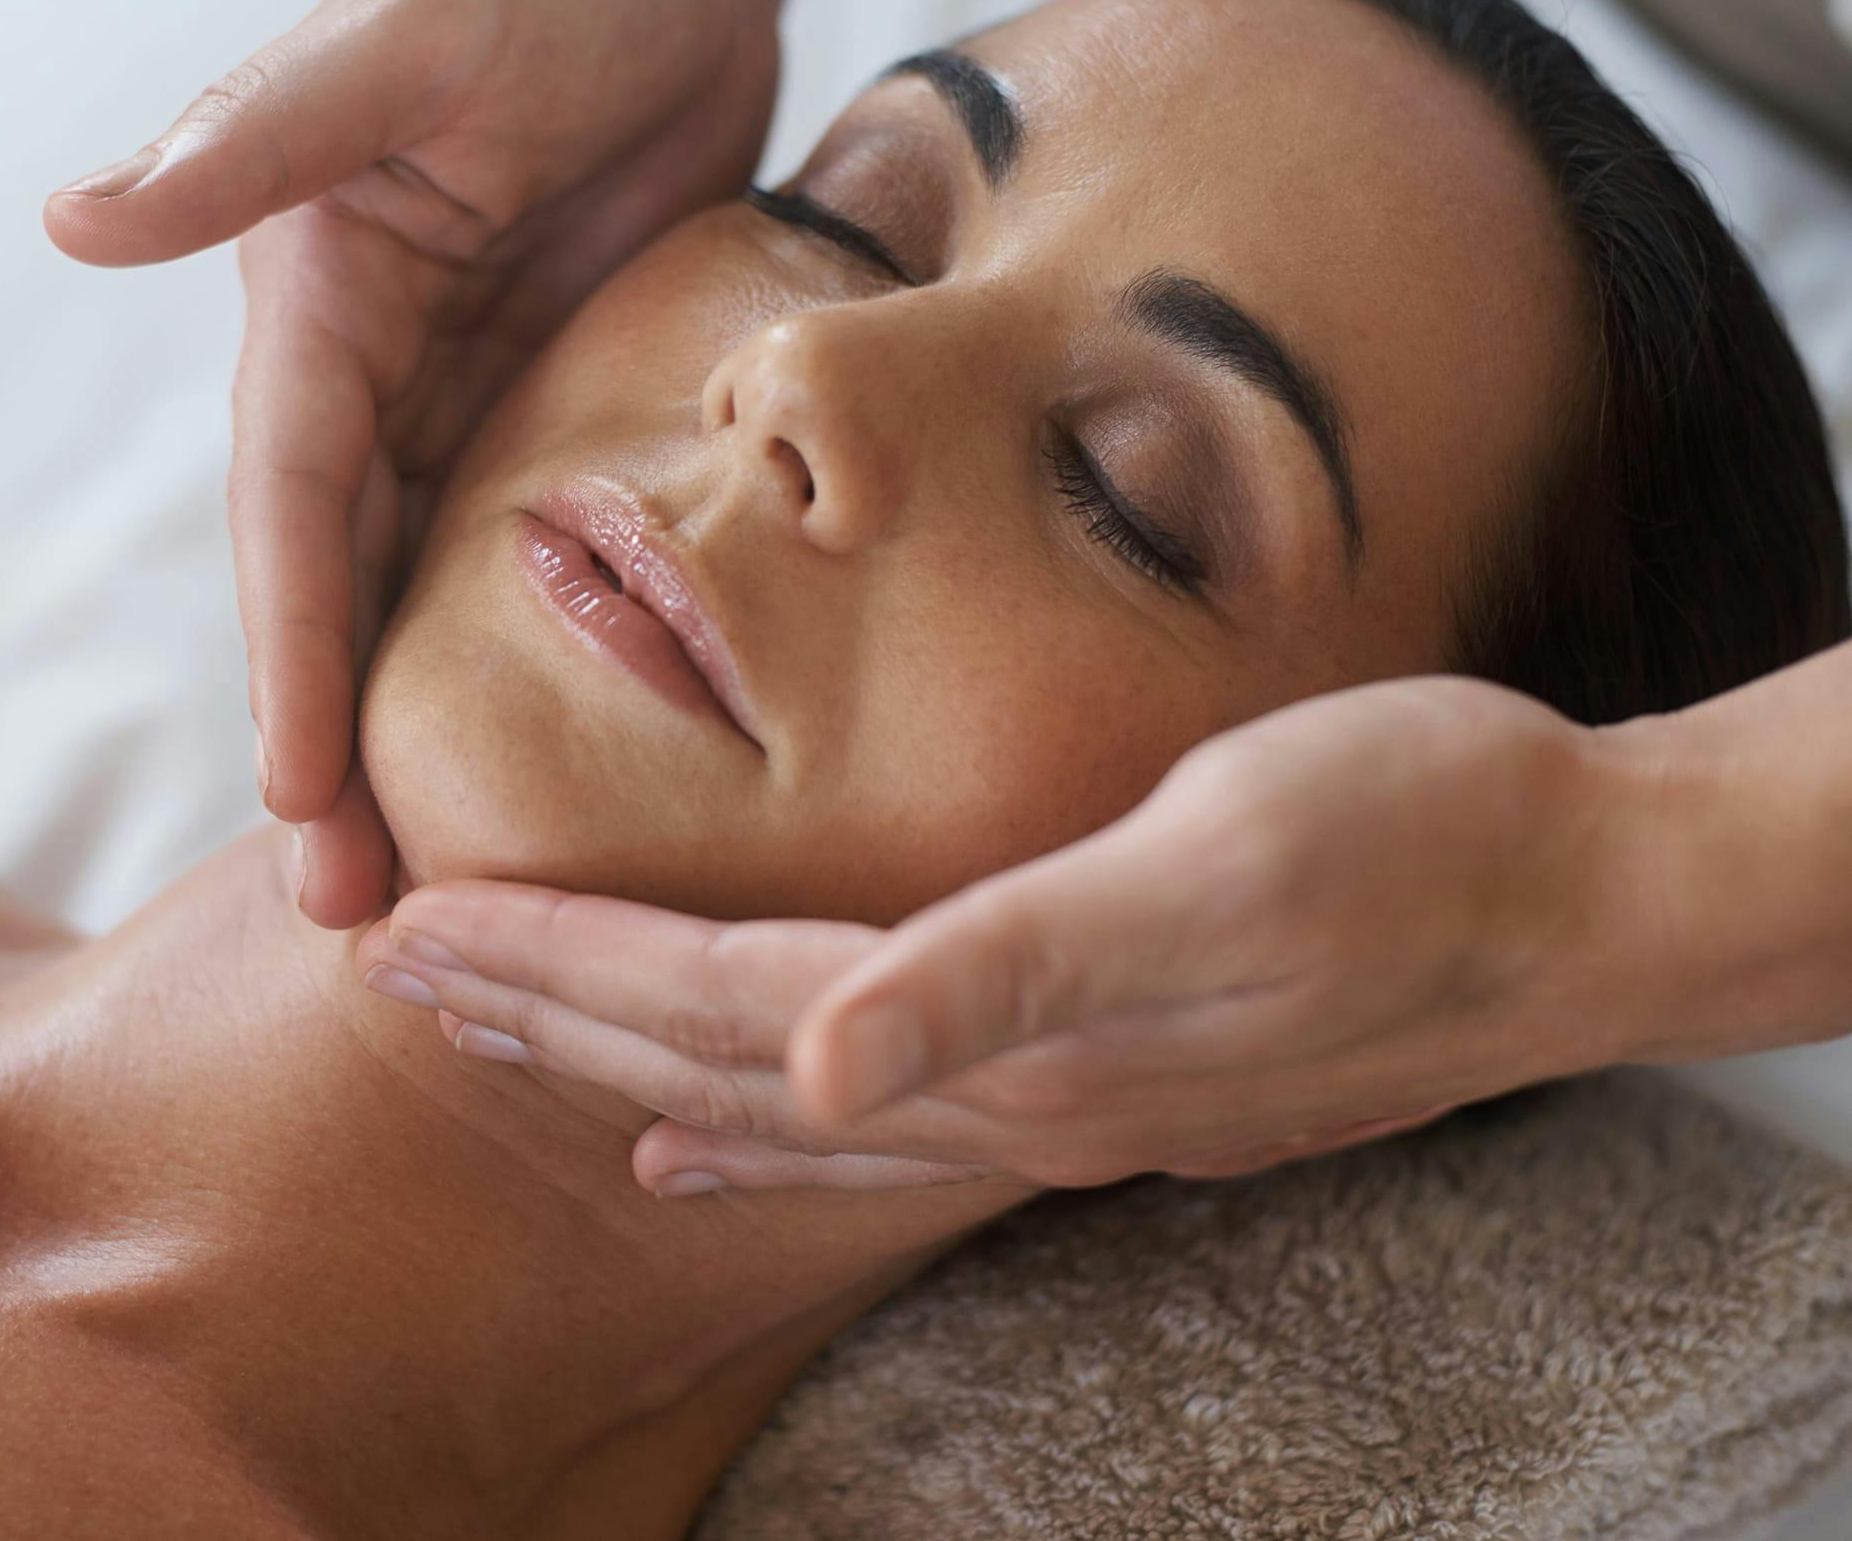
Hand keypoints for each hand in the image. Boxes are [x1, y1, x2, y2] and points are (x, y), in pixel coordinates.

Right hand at [43, 0, 780, 924]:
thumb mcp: (413, 41)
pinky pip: (532, 554)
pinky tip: (546, 760)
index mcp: (320, 309)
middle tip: (361, 919)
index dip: (295, 659)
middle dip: (344, 750)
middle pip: (347, 591)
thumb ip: (268, 136)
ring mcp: (471, 400)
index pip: (294, 513)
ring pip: (431, 599)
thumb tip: (77, 217)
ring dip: (426, 739)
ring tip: (445, 885)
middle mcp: (376, 374)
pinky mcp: (563, 410)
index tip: (303, 802)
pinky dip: (523, 660)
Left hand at [360, 677, 1640, 1189]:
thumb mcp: (1216, 865)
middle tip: (396, 981)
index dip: (563, 970)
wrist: (1568, 887)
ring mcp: (1057, 1095)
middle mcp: (1009, 1090)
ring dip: (632, 1063)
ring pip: (781, 1092)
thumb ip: (1011, 972)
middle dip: (552, 1020)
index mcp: (1006, 1031)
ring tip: (511, 1047)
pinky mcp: (1103, 1066)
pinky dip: (768, 1116)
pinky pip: (880, 1110)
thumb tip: (811, 1074)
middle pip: (721, 1063)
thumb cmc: (1407, 837)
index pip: (720, 1006)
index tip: (414, 933)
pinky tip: (716, 1126)